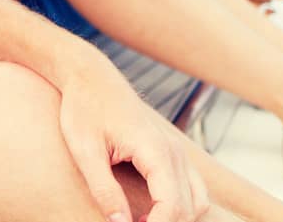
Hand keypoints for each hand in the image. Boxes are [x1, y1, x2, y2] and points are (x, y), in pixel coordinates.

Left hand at [56, 61, 208, 221]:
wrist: (90, 76)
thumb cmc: (84, 108)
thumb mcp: (85, 151)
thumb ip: (104, 190)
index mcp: (155, 150)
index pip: (172, 207)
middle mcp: (174, 152)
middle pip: (188, 208)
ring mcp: (177, 151)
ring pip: (198, 201)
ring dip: (177, 218)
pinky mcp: (172, 151)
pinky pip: (192, 188)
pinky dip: (182, 206)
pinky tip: (152, 212)